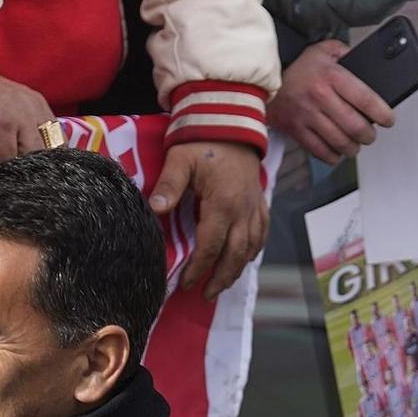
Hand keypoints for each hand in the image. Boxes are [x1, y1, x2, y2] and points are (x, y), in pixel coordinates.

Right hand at [0, 74, 52, 159]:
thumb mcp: (15, 104)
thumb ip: (27, 123)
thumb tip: (31, 150)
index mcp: (39, 106)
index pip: (57, 138)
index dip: (51, 156)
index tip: (41, 165)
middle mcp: (33, 112)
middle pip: (45, 150)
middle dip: (31, 162)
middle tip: (11, 162)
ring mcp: (18, 120)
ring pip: (25, 156)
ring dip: (9, 161)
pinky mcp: (1, 128)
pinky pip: (2, 156)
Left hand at [152, 141, 267, 299]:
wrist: (229, 120)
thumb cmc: (201, 141)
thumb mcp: (179, 159)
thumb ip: (168, 186)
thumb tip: (155, 210)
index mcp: (223, 203)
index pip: (211, 246)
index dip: (199, 268)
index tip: (185, 283)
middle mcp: (244, 210)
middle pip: (235, 254)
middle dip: (221, 278)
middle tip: (206, 296)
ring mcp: (255, 206)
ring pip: (251, 247)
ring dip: (237, 268)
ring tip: (222, 284)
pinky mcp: (260, 200)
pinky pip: (262, 232)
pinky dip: (254, 249)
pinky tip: (245, 259)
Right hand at [270, 39, 395, 164]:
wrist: (263, 81)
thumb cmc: (299, 69)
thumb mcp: (323, 50)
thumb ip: (346, 53)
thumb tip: (367, 61)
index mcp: (331, 76)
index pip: (365, 99)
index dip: (382, 113)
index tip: (388, 120)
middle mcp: (320, 97)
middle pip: (355, 126)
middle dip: (369, 135)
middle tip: (370, 134)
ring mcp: (307, 116)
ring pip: (340, 142)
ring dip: (353, 148)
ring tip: (356, 144)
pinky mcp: (296, 130)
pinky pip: (320, 151)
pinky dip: (333, 156)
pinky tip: (338, 151)